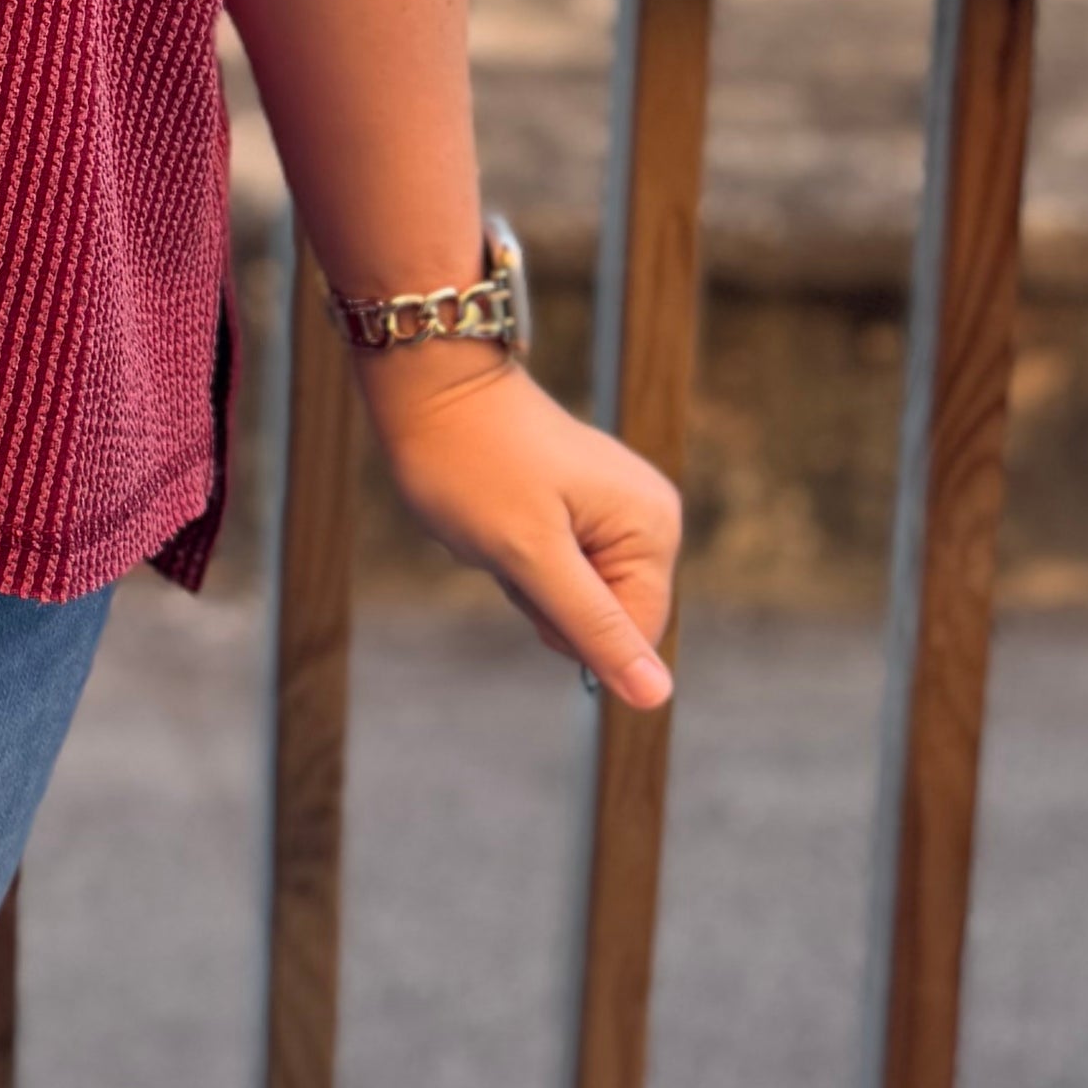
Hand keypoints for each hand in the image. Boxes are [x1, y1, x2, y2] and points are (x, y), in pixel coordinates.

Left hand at [350, 342, 680, 707]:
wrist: (430, 389)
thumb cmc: (473, 465)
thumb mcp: (530, 558)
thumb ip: (594, 628)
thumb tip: (656, 697)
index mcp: (654, 527)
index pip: (632, 635)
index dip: (568, 624)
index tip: (529, 567)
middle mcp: (649, 517)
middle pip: (604, 618)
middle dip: (544, 596)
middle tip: (511, 541)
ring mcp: (617, 510)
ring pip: (575, 598)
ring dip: (527, 577)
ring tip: (503, 523)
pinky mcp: (584, 507)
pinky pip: (558, 568)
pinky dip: (521, 558)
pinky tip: (504, 516)